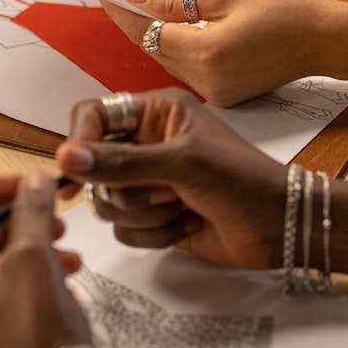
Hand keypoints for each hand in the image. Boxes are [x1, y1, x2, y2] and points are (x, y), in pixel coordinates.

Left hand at [0, 172, 90, 347]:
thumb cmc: (37, 327)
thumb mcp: (34, 255)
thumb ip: (31, 210)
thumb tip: (31, 180)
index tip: (20, 183)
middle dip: (15, 218)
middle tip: (49, 209)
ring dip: (31, 242)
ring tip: (66, 241)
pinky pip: (7, 288)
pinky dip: (33, 270)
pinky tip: (67, 270)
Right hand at [56, 89, 284, 268]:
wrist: (281, 227)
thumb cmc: (241, 180)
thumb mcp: (182, 163)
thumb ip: (122, 162)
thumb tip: (67, 158)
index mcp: (156, 112)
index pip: (94, 115)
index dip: (80, 140)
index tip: (74, 170)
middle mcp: (147, 143)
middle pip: (94, 167)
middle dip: (127, 189)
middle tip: (164, 191)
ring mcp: (150, 182)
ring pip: (108, 203)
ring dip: (144, 214)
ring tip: (182, 207)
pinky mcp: (155, 217)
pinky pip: (125, 230)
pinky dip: (154, 234)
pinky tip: (187, 225)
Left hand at [101, 0, 339, 106]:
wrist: (323, 41)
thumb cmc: (283, 11)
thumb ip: (176, 3)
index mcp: (206, 52)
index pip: (149, 32)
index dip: (125, 13)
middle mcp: (207, 80)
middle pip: (154, 51)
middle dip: (135, 25)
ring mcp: (216, 94)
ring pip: (169, 63)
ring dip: (154, 40)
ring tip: (140, 11)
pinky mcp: (225, 98)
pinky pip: (189, 73)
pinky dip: (177, 53)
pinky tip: (171, 33)